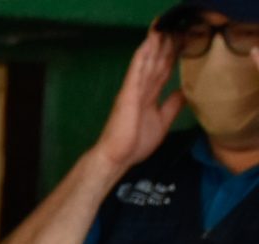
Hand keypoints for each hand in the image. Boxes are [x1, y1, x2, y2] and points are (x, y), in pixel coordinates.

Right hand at [88, 29, 184, 177]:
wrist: (117, 157)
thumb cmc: (135, 143)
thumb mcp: (163, 121)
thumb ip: (173, 105)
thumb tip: (186, 92)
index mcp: (150, 95)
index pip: (164, 69)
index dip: (174, 54)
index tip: (184, 38)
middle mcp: (142, 88)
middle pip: (157, 61)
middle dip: (167, 43)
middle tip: (178, 25)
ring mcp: (134, 89)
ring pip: (147, 61)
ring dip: (155, 43)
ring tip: (163, 25)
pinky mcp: (128, 94)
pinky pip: (136, 71)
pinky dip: (142, 56)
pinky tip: (148, 42)